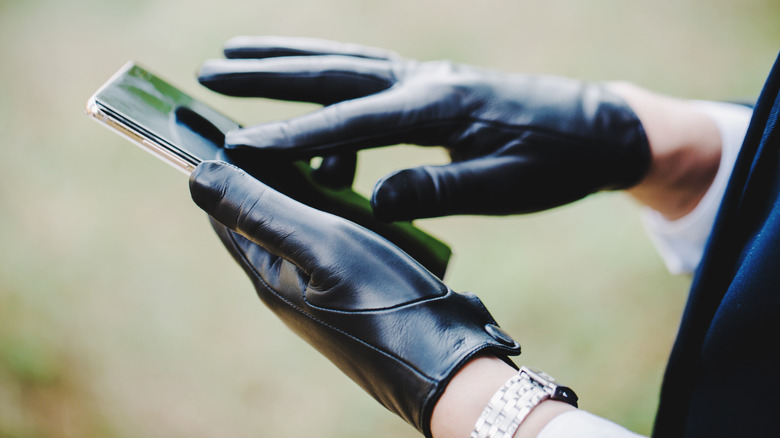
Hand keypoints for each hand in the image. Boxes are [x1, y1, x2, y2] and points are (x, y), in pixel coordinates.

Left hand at [188, 160, 520, 436]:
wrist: (445, 364)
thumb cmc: (384, 304)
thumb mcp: (320, 245)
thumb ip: (260, 210)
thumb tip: (197, 176)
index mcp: (267, 274)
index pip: (225, 212)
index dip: (225, 167)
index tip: (237, 123)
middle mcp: (288, 283)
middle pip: (264, 215)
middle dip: (271, 172)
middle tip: (293, 133)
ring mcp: (322, 288)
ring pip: (303, 225)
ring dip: (310, 190)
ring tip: (330, 160)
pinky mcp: (355, 289)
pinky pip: (335, 241)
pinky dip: (340, 213)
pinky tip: (362, 201)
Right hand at [198, 36, 650, 221]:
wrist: (597, 127)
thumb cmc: (553, 160)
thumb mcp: (503, 186)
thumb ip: (438, 188)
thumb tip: (373, 200)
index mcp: (437, 107)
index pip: (350, 122)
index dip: (291, 135)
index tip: (236, 144)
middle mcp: (423, 81)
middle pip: (332, 70)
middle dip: (267, 71)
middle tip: (209, 69)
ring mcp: (426, 77)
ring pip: (344, 63)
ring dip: (289, 63)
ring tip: (236, 65)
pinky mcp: (431, 86)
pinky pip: (367, 81)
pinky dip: (331, 97)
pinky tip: (321, 130)